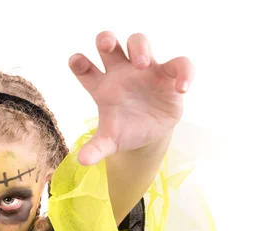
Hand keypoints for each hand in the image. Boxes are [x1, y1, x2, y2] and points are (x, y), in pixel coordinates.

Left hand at [70, 32, 194, 165]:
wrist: (149, 134)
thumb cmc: (125, 130)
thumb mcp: (110, 142)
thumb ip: (96, 149)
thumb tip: (82, 161)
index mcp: (102, 87)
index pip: (85, 69)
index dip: (78, 62)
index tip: (76, 61)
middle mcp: (121, 73)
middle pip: (110, 44)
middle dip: (106, 39)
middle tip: (107, 46)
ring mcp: (145, 70)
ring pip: (139, 42)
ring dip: (139, 47)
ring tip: (141, 64)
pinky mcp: (169, 75)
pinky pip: (179, 64)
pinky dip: (183, 72)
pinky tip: (181, 89)